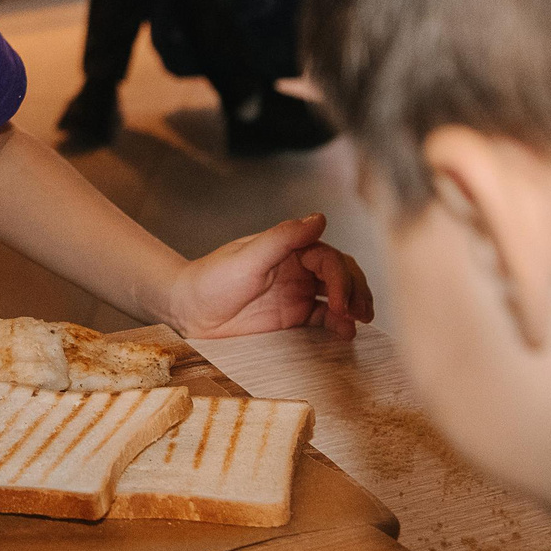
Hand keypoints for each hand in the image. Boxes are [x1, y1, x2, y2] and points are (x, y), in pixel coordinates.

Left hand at [163, 212, 374, 341]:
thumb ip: (283, 238)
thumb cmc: (212, 279)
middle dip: (356, 290)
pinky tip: (346, 332)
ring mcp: (297, 294)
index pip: (328, 258)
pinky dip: (339, 325)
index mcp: (289, 249)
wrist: (188, 312)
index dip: (340, 278)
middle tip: (361, 313)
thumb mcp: (248, 257)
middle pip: (341, 274)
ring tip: (362, 321)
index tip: (341, 301)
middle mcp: (298, 269)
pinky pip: (324, 320)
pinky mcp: (293, 319)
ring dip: (354, 305)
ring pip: (338, 296)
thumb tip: (319, 218)